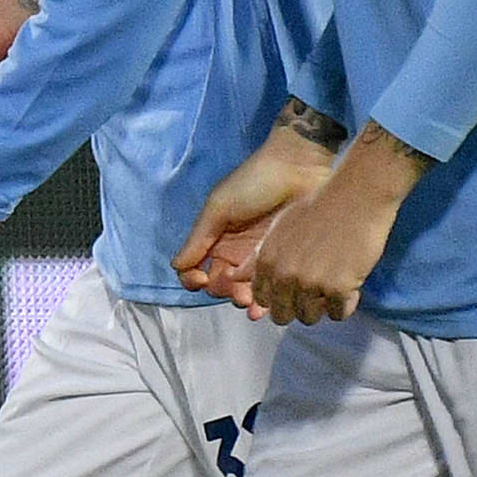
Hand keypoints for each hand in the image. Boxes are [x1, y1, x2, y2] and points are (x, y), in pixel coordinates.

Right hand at [174, 121, 337, 312]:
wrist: (299, 169)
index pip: (194, 269)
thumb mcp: (219, 206)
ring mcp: (259, 258)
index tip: (202, 279)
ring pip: (244, 291)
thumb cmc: (253, 183)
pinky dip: (265, 301)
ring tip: (252, 302)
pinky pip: (270, 287)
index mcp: (214, 239)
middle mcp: (234, 252)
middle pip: (219, 286)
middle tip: (236, 292)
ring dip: (244, 301)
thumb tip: (177, 267)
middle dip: (223, 293)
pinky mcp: (283, 262)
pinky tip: (264, 307)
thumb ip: (198, 238)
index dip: (193, 279)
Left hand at [241, 125, 428, 326]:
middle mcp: (284, 275)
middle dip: (297, 308)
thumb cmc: (321, 206)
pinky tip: (350, 287)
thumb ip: (259, 255)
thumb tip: (237, 276)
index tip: (291, 292)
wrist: (356, 197)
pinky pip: (338, 314)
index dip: (278, 298)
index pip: (262, 299)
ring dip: (322, 307)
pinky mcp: (338, 289)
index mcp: (267, 261)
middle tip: (314, 294)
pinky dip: (345, 305)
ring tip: (333, 288)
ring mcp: (310, 284)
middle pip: (283, 315)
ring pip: (309, 317)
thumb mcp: (280, 227)